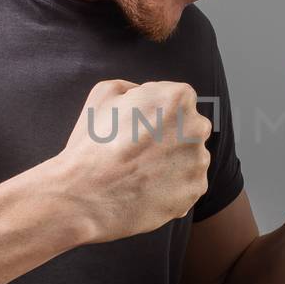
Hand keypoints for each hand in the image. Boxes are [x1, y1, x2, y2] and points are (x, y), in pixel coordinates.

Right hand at [52, 80, 211, 243]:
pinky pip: (189, 183)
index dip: (157, 112)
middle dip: (170, 135)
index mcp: (178, 98)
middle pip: (190, 127)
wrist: (85, 196)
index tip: (140, 125)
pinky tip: (148, 187)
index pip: (179, 99)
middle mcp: (196, 127)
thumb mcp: (104, 93)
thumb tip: (144, 94)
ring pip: (192, 156)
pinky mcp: (196, 189)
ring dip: (173, 161)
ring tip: (141, 171)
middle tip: (140, 149)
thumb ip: (134, 87)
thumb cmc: (92, 144)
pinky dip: (173, 185)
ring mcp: (199, 160)